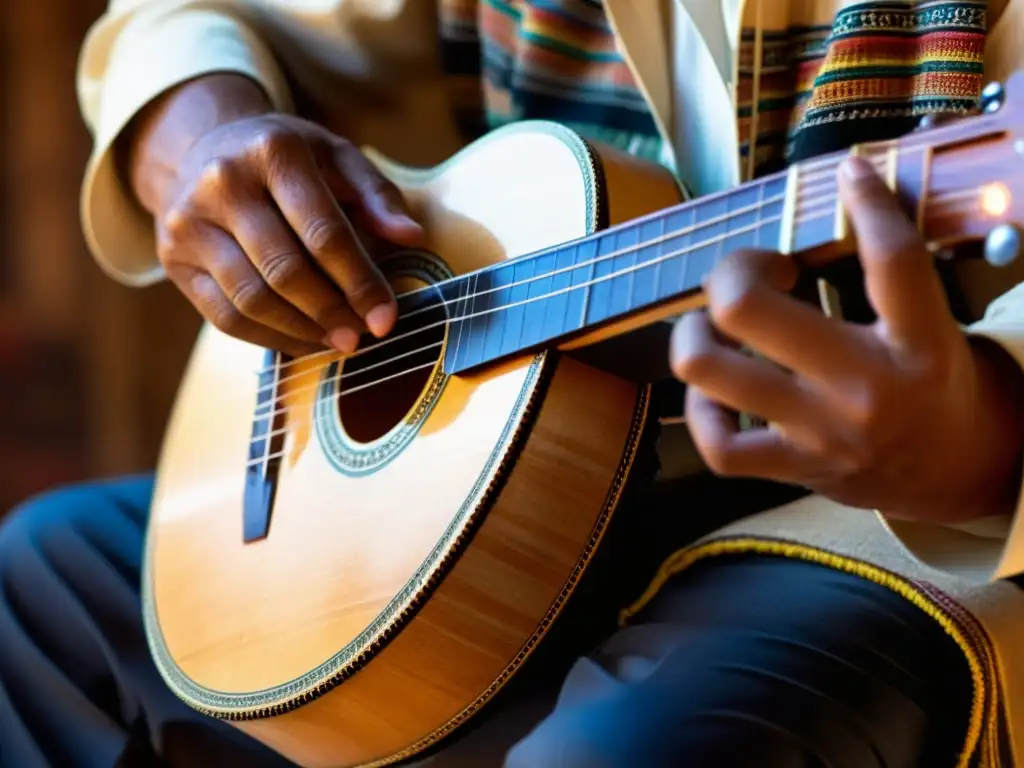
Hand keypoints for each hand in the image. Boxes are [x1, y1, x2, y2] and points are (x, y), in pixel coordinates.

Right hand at [133, 78, 423, 356]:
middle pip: (285, 270)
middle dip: (331, 313)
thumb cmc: (288, 161)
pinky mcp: (173, 259)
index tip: (386, 318)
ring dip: (302, 332)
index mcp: (273, 150)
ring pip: (251, 299)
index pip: (323, 231)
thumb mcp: (338, 158)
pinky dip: (270, 338)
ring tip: (338, 342)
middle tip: (362, 337)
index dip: (359, 281)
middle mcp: (223, 182)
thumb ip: (377, 196)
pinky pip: (225, 316)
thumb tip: (412, 237)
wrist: (203, 149)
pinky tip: (304, 341)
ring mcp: (189, 222)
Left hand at [670, 156, 1023, 523]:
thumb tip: (849, 179)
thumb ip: (889, 270)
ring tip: (717, 327)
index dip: (866, 204)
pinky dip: (700, 410)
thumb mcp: (930, 323)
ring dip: (694, 333)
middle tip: (758, 273)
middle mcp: (864, 392)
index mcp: (917, 345)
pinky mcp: (791, 468)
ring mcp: (819, 435)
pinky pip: (717, 443)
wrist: (955, 472)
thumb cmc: (931, 382)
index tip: (848, 172)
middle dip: (732, 270)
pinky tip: (716, 390)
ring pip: (708, 370)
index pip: (892, 261)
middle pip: (745, 309)